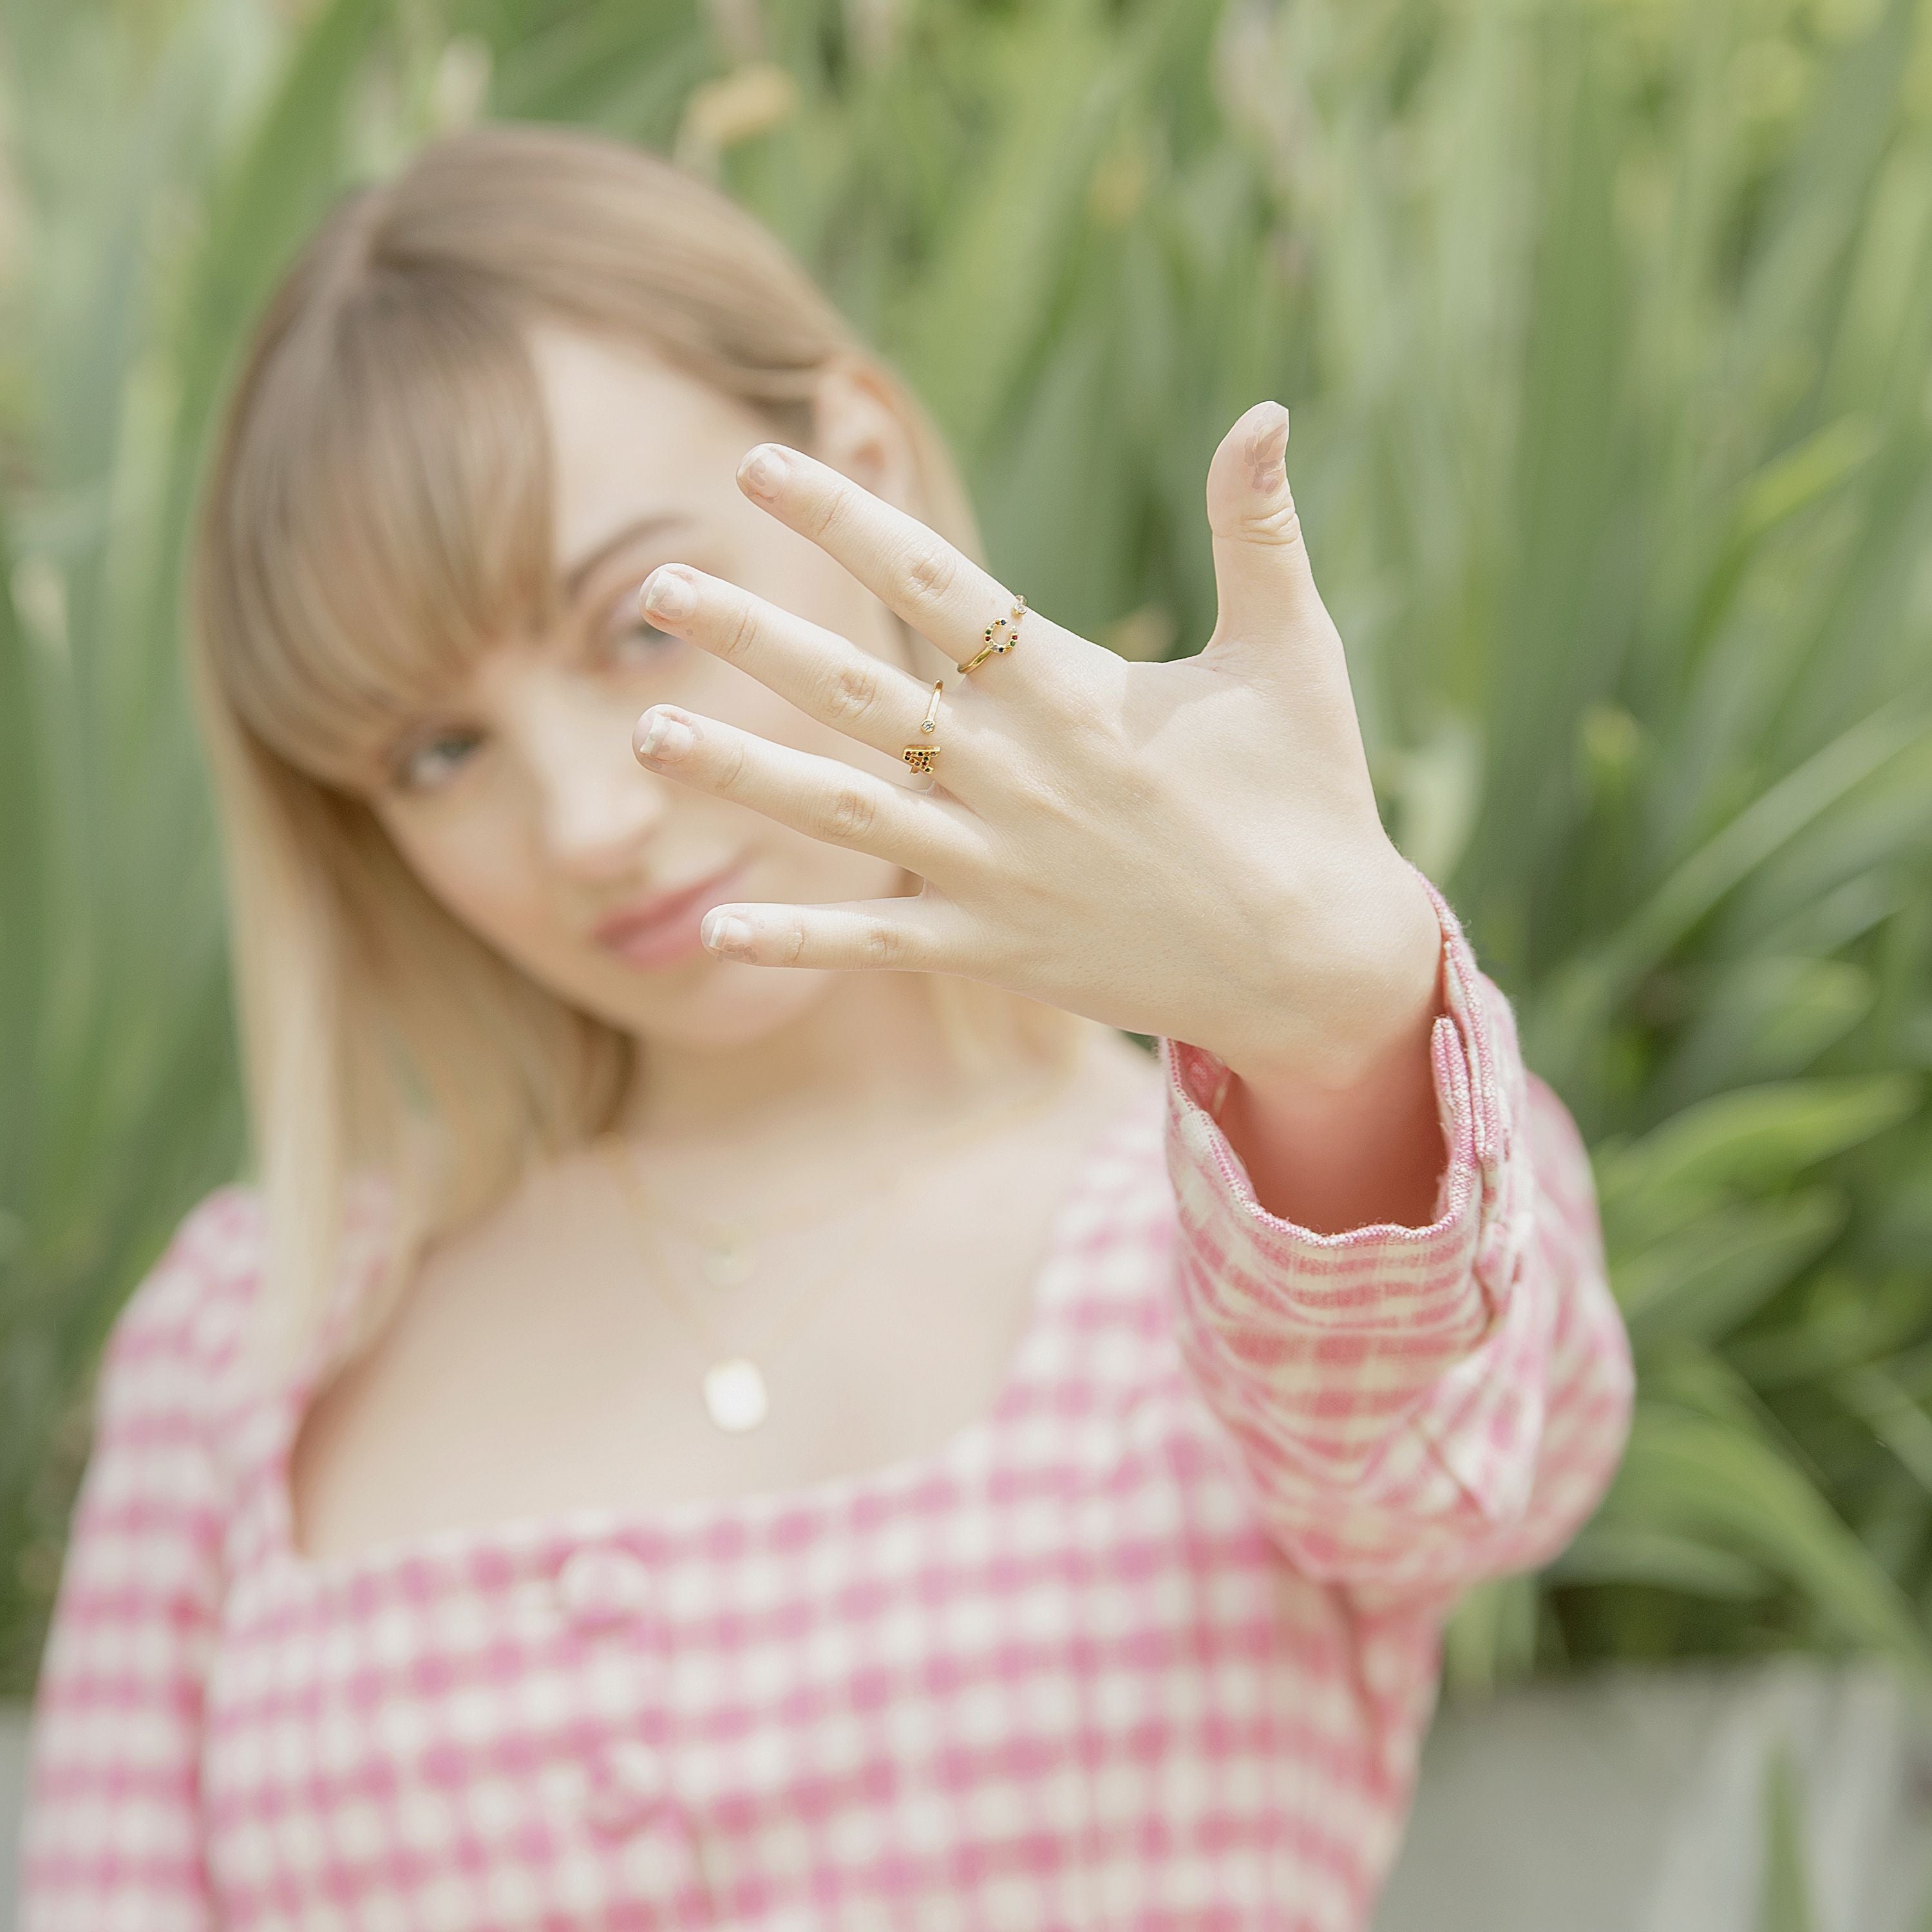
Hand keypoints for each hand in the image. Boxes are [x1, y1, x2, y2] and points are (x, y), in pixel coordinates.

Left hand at [631, 401, 1440, 1091]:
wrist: (1319, 960)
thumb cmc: (1307, 795)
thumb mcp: (1293, 653)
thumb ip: (1257, 532)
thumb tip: (1266, 409)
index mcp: (1072, 690)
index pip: (934, 583)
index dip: (842, 520)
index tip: (757, 466)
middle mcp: (1013, 774)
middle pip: (853, 690)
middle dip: (750, 634)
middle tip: (652, 587)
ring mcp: (994, 868)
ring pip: (839, 811)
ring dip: (739, 772)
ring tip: (646, 733)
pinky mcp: (996, 949)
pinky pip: (878, 942)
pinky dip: (798, 941)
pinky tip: (711, 932)